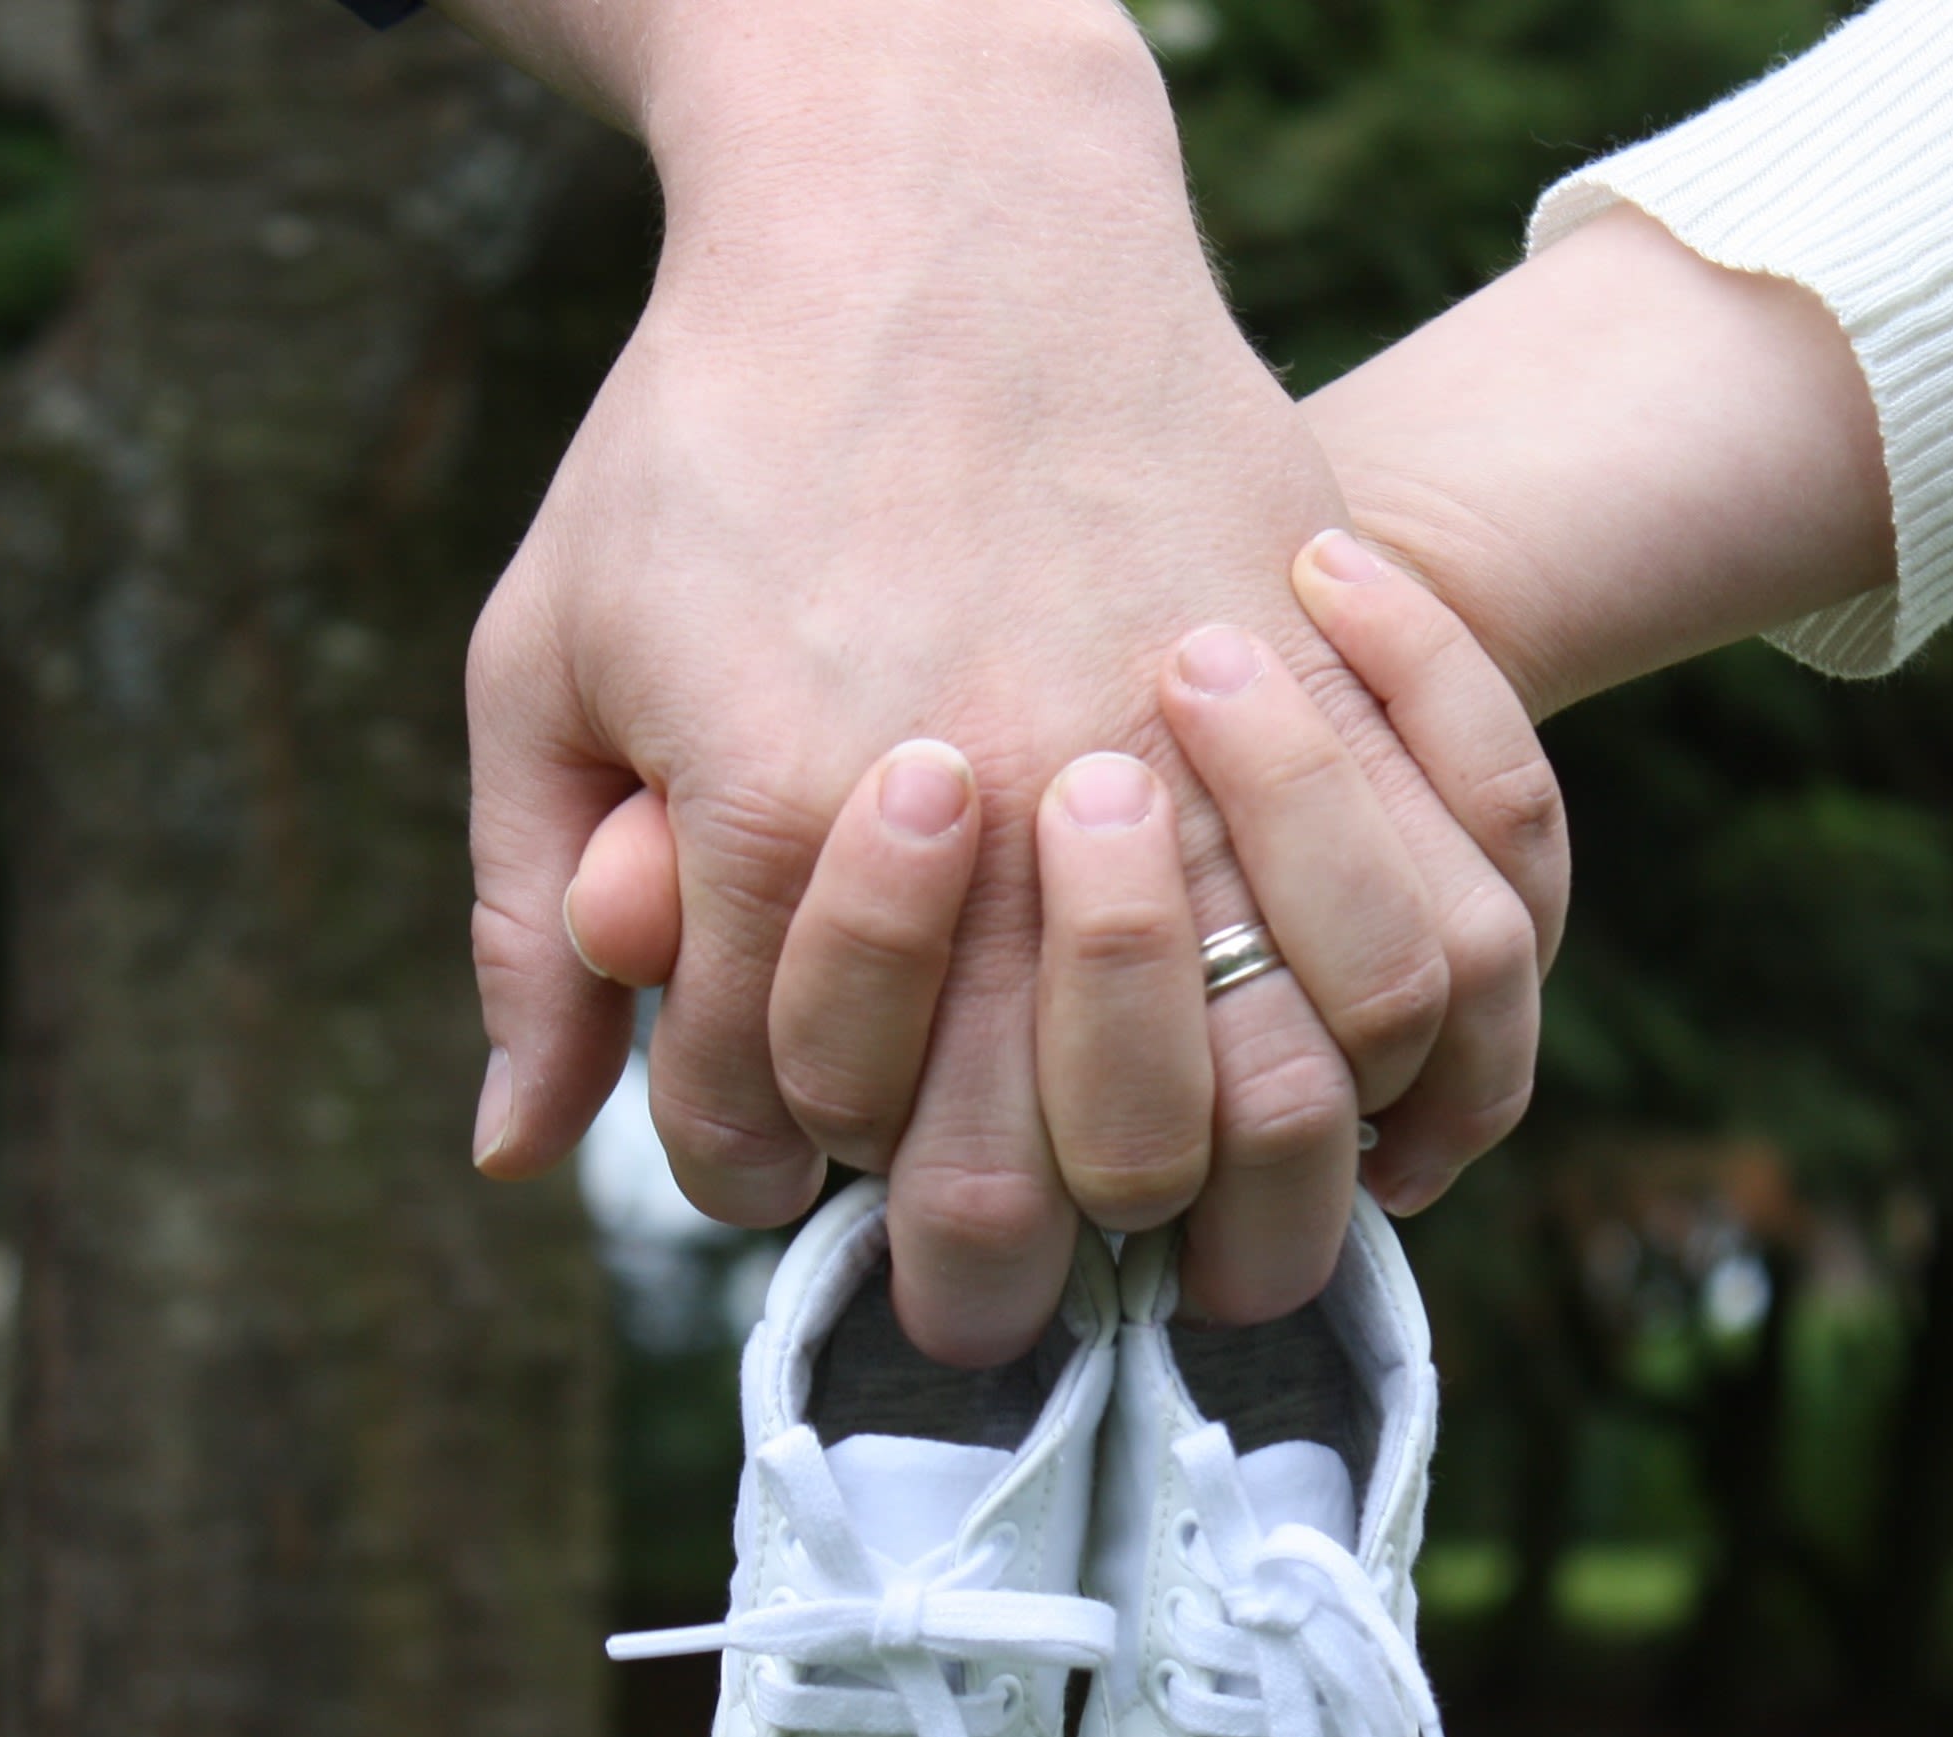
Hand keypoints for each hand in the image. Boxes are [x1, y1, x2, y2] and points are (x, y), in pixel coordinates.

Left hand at [465, 0, 1427, 1353]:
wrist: (939, 220)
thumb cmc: (719, 434)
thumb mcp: (550, 654)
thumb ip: (530, 922)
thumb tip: (518, 1154)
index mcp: (770, 807)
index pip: (761, 1126)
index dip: (752, 1184)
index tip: (772, 1173)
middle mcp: (1002, 811)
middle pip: (1009, 1180)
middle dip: (977, 1279)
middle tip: (981, 1300)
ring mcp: (1187, 753)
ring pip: (1251, 1098)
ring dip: (1205, 1195)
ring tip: (1168, 1217)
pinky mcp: (1328, 695)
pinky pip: (1434, 936)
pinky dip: (1416, 1053)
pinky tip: (1336, 1078)